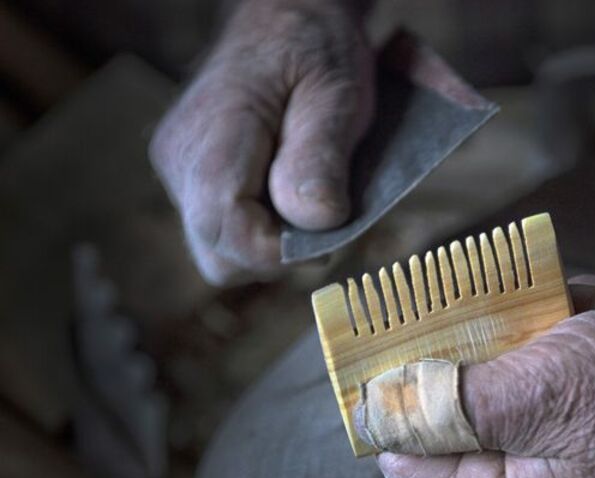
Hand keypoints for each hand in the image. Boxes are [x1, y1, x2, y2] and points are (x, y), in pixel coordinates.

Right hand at [149, 0, 373, 284]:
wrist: (285, 21)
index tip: (327, 230)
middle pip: (218, 255)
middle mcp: (179, 160)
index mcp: (211, 134)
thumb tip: (315, 220)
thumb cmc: (314, 50)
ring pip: (219, 251)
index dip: (279, 250)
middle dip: (277, 252)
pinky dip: (261, 227)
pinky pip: (223, 231)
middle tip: (323, 214)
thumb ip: (321, 155)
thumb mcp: (336, 92)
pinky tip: (286, 191)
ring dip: (270, 242)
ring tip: (307, 197)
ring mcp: (178, 173)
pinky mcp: (189, 180)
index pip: (225, 227)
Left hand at [365, 280, 594, 477]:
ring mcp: (553, 429)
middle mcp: (526, 472)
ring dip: (523, 322)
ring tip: (572, 307)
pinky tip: (594, 304)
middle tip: (485, 303)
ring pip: (495, 363)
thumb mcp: (543, 395)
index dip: (387, 403)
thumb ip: (454, 404)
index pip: (410, 461)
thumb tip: (377, 409)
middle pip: (450, 404)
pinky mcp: (578, 394)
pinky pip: (540, 347)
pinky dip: (558, 315)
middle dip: (468, 346)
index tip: (378, 342)